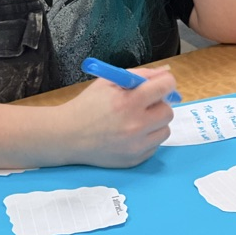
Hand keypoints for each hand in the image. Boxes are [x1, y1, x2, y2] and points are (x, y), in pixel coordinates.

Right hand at [56, 66, 177, 167]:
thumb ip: (139, 75)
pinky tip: (130, 134)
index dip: (165, 83)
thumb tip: (165, 75)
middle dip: (159, 105)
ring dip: (155, 123)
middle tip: (145, 104)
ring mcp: (136, 146)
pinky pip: (154, 146)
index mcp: (128, 102)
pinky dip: (147, 138)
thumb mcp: (108, 82)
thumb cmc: (87, 105)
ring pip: (164, 130)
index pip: (164, 88)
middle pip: (168, 111)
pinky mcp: (135, 160)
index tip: (162, 85)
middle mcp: (136, 126)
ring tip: (136, 120)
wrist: (67, 136)